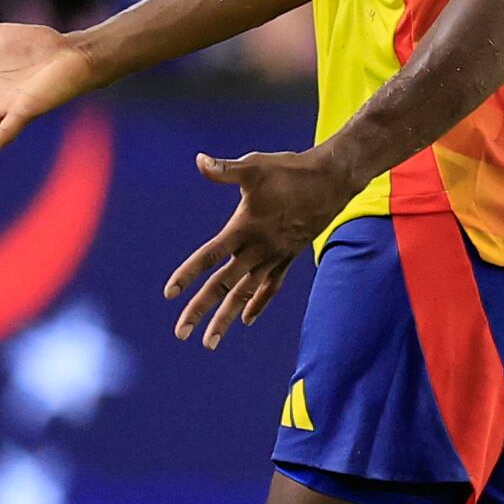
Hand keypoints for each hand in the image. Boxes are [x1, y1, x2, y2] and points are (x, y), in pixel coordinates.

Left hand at [164, 149, 350, 348]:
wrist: (333, 181)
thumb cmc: (292, 171)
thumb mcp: (255, 167)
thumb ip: (225, 170)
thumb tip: (199, 161)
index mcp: (244, 229)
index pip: (210, 256)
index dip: (188, 274)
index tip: (169, 293)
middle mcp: (258, 249)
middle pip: (224, 285)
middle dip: (201, 310)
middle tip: (180, 333)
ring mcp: (275, 256)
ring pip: (246, 294)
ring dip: (227, 318)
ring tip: (210, 342)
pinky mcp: (289, 256)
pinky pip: (271, 287)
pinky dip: (258, 303)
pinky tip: (246, 319)